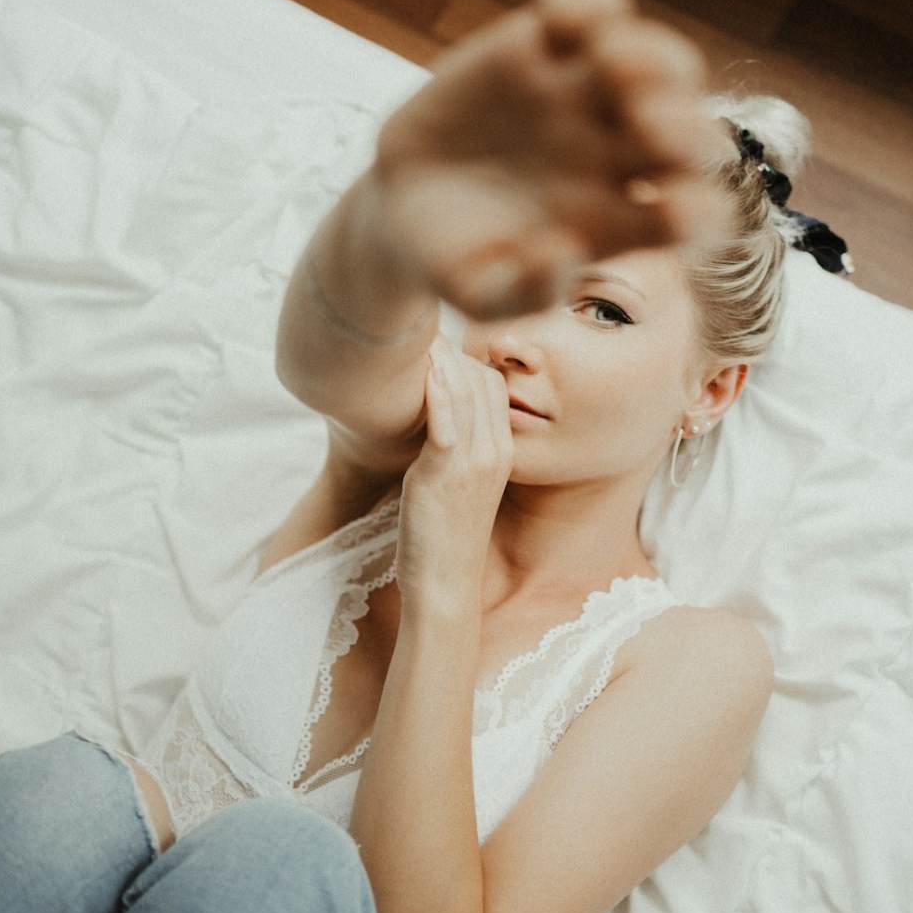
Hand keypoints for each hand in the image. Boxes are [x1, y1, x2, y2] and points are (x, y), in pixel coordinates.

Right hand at [372, 0, 729, 321]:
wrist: (403, 201)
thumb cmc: (456, 258)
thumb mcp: (479, 294)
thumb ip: (523, 293)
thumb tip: (564, 256)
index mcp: (626, 223)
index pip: (693, 217)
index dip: (699, 214)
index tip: (675, 214)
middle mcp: (625, 157)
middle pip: (691, 132)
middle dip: (683, 126)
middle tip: (647, 126)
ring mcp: (591, 98)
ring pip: (659, 65)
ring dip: (650, 60)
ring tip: (609, 63)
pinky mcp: (548, 50)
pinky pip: (591, 15)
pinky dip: (586, 8)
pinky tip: (554, 21)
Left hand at [395, 334, 512, 606]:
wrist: (443, 583)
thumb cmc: (442, 535)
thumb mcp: (456, 483)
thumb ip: (452, 448)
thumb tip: (430, 418)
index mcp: (500, 452)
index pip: (494, 385)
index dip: (466, 357)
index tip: (434, 341)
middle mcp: (494, 452)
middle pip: (483, 381)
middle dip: (453, 351)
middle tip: (417, 329)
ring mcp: (473, 463)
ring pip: (467, 394)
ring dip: (440, 362)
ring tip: (412, 338)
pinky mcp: (446, 475)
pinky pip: (447, 424)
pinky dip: (436, 394)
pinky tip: (423, 372)